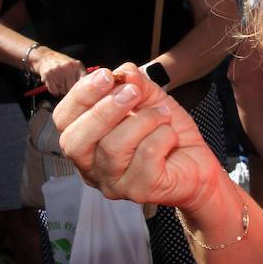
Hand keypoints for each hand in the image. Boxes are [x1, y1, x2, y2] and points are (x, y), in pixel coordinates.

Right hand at [32, 47, 85, 96]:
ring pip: (63, 91)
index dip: (81, 89)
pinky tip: (55, 85)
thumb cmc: (62, 63)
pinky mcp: (48, 75)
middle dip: (69, 90)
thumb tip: (89, 89)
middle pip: (72, 89)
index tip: (79, 91)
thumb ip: (82, 76)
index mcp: (77, 65)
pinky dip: (55, 92)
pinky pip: (54, 91)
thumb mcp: (75, 65)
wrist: (45, 57)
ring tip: (60, 84)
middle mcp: (68, 67)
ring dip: (62, 91)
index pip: (83, 83)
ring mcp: (58, 71)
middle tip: (66, 85)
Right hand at [52, 65, 229, 212]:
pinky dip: (162, 136)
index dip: (81, 95)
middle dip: (105, 110)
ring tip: (163, 115)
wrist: (198, 166)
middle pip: (76, 141)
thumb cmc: (165, 134)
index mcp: (86, 143)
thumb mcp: (150, 100)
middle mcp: (92, 168)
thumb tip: (124, 73)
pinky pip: (146, 155)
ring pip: (113, 146)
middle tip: (133, 92)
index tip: (106, 75)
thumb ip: (135, 84)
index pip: (64, 121)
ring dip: (144, 121)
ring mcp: (114, 184)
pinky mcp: (140, 191)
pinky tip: (171, 136)